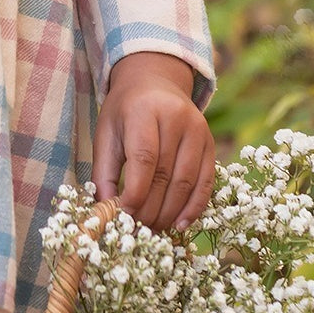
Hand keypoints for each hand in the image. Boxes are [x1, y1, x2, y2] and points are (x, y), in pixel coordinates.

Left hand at [92, 52, 214, 231]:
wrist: (155, 82)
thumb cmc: (124, 111)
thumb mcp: (106, 132)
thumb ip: (104, 171)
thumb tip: (105, 210)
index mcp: (143, 111)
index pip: (144, 158)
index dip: (135, 192)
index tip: (124, 215)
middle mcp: (175, 118)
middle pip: (166, 174)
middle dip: (151, 208)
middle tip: (137, 230)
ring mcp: (198, 130)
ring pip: (187, 181)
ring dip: (170, 212)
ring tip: (154, 230)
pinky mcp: (210, 143)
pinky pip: (206, 181)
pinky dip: (194, 207)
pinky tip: (180, 224)